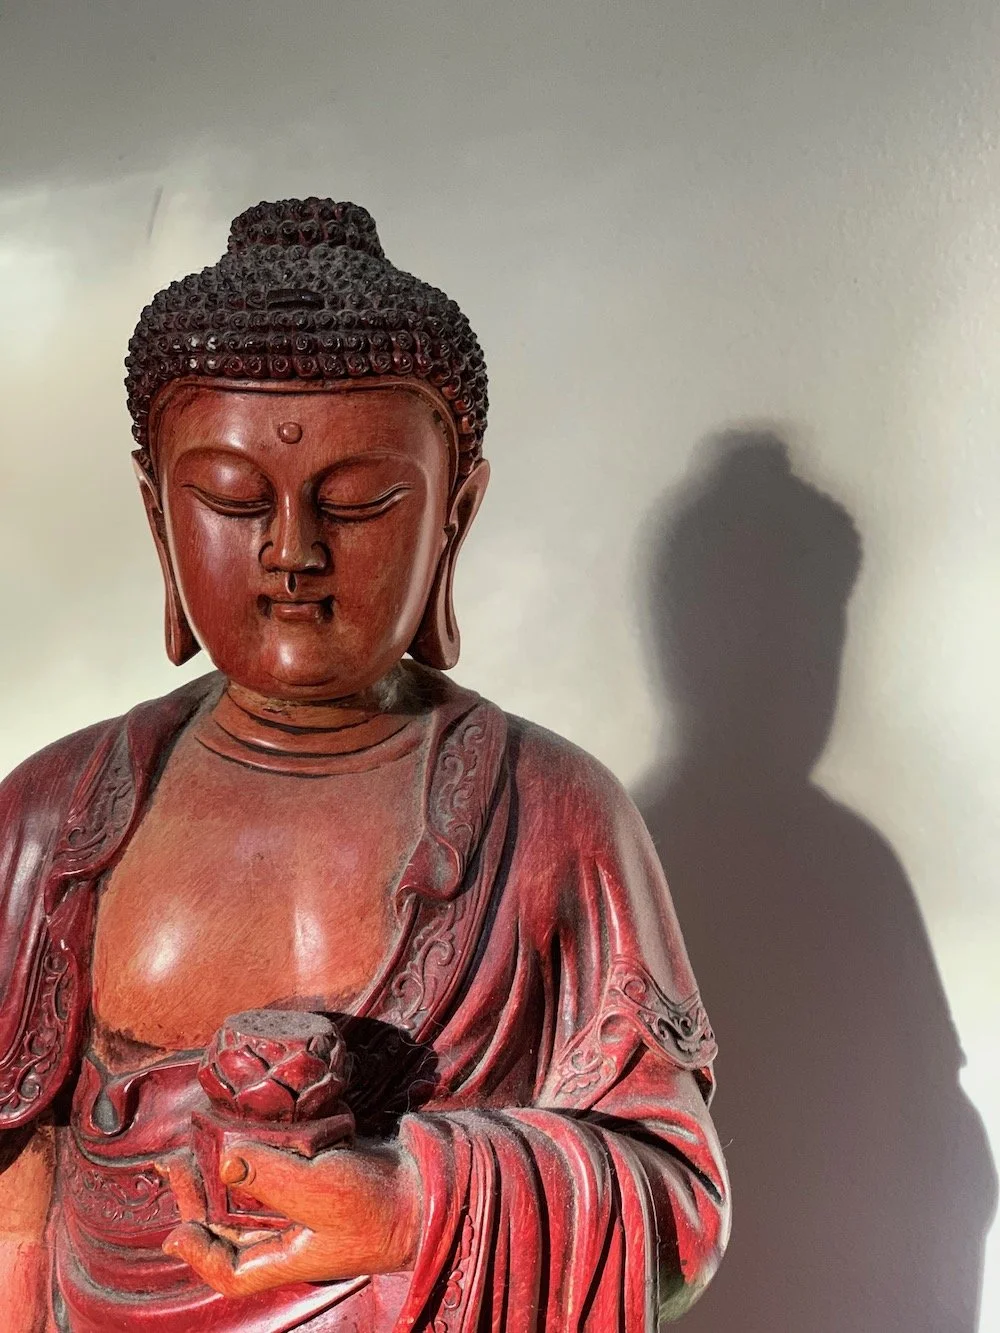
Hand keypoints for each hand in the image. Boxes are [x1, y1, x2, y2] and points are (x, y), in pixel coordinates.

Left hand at [158, 1139, 421, 1298]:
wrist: (431, 1185)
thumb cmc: (377, 1203)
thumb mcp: (319, 1190)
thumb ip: (271, 1175)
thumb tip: (224, 1157)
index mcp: (290, 1256)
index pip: (231, 1272)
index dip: (199, 1255)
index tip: (175, 1227)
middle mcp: (294, 1236)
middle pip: (234, 1229)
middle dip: (202, 1200)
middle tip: (178, 1163)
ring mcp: (310, 1207)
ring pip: (254, 1197)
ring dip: (227, 1172)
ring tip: (205, 1140)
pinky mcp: (325, 1178)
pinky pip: (281, 1172)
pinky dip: (262, 1154)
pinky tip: (252, 1130)